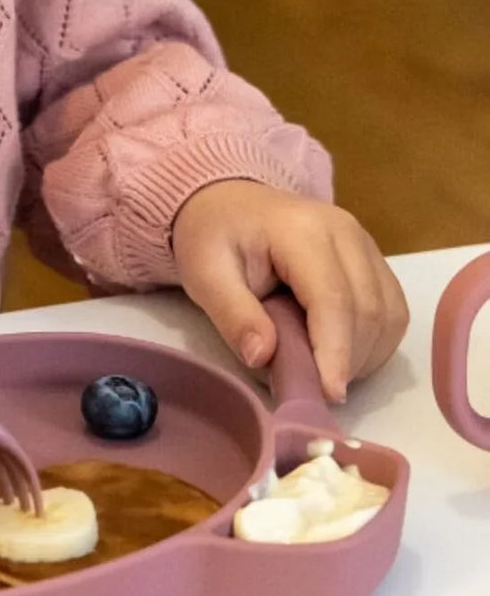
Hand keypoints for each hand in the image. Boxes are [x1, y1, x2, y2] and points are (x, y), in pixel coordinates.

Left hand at [171, 181, 408, 401]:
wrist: (225, 201)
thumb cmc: (211, 237)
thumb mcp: (204, 274)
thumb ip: (233, 315)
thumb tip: (262, 357)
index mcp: (303, 231)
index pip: (333, 300)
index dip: (334, 352)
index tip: (328, 394)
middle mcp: (347, 233)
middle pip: (369, 310)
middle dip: (349, 360)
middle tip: (315, 390)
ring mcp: (365, 244)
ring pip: (389, 314)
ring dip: (366, 355)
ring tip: (325, 374)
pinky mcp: (372, 258)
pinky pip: (391, 309)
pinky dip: (374, 342)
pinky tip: (342, 356)